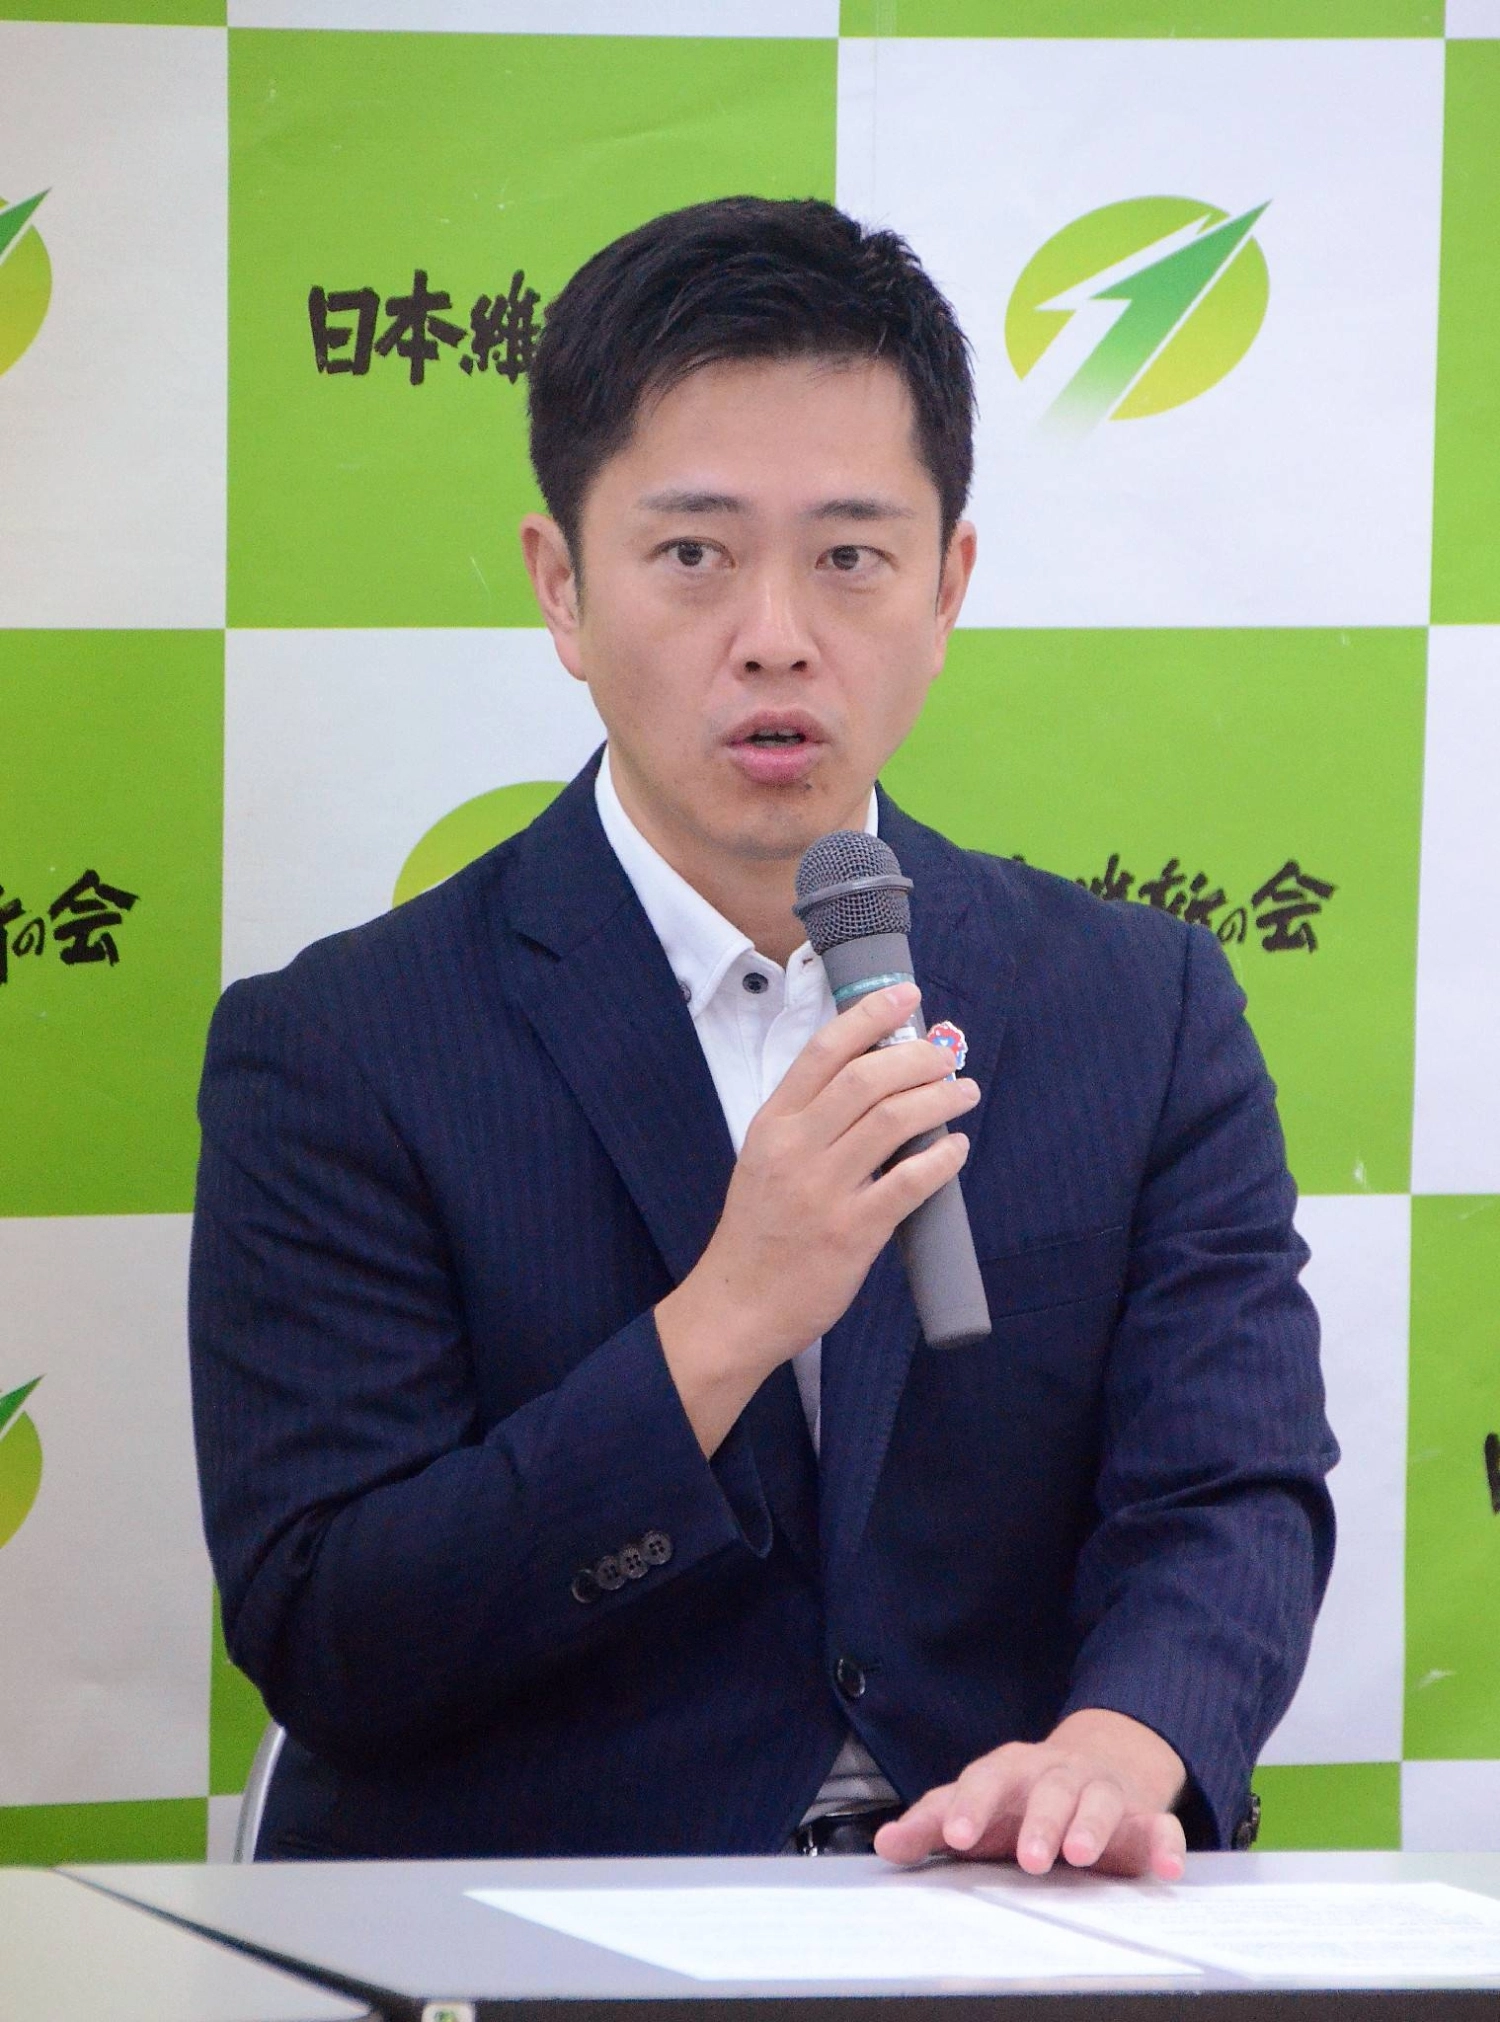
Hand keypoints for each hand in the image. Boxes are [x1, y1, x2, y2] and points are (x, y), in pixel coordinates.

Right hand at [655, 982, 978, 1454]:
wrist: (739, 1304)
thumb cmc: (758, 1231)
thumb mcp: (764, 1159)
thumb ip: (808, 1120)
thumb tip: (874, 1077)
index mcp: (772, 1124)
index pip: (824, 1050)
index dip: (871, 1015)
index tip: (906, 996)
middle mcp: (796, 1149)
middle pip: (868, 1078)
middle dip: (919, 1057)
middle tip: (947, 1055)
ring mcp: (824, 1190)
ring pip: (894, 1120)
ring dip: (940, 1099)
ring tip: (963, 1093)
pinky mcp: (852, 1232)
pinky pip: (909, 1182)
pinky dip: (942, 1158)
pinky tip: (956, 1148)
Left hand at [873, 1708, 1187, 1879]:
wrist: (1100, 1762)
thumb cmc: (1023, 1797)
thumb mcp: (977, 1806)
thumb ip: (932, 1824)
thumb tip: (885, 1845)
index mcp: (1011, 1770)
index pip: (985, 1779)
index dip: (971, 1806)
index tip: (955, 1837)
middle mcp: (1057, 1775)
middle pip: (1048, 1789)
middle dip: (1039, 1821)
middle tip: (1029, 1859)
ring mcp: (1102, 1791)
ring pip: (1099, 1800)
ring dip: (1091, 1825)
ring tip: (1082, 1856)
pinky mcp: (1143, 1817)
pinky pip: (1160, 1826)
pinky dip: (1165, 1844)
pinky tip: (1166, 1867)